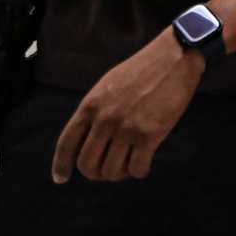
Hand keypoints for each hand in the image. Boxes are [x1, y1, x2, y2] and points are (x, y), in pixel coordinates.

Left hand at [52, 30, 202, 183]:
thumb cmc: (143, 70)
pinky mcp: (149, 134)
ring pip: (111, 171)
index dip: (60, 166)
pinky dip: (139, 171)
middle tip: (109, 168)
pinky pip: (136, 169)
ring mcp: (126, 128)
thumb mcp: (108, 85)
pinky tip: (144, 161)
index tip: (62, 178)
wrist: (174, 57)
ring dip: (119, 173)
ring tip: (129, 163)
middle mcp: (105, 119)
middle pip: (87, 165)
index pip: (66, 144)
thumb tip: (87, 140)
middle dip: (96, 172)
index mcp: (91, 105)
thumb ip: (96, 110)